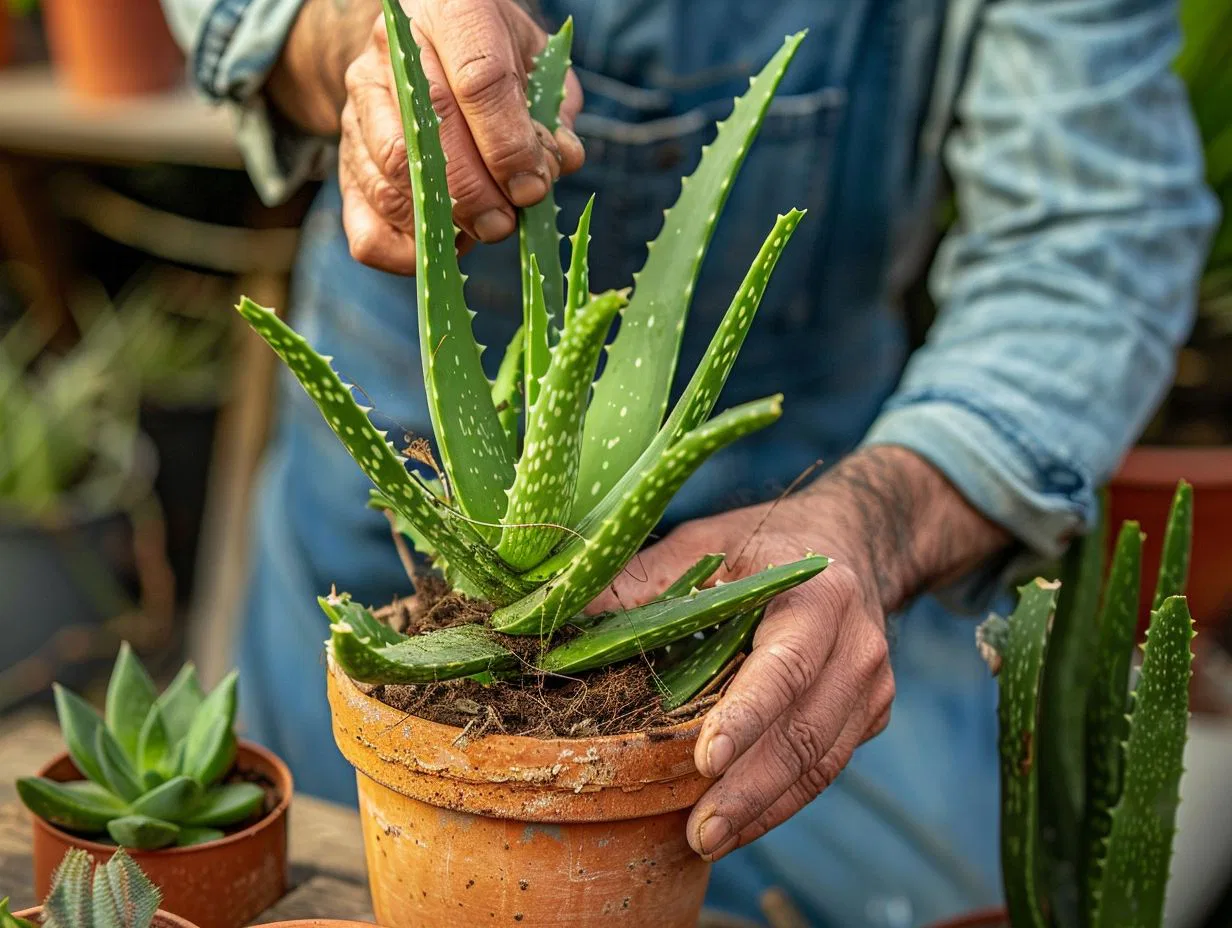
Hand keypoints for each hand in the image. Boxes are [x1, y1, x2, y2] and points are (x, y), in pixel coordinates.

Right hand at [338, 0, 583, 272]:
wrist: (424, 46)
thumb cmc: (493, 58)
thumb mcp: (535, 66)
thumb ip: (551, 114)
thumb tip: (558, 163)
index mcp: (451, 11)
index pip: (478, 81)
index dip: (508, 146)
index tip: (531, 188)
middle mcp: (393, 52)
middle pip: (427, 134)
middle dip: (474, 193)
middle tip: (505, 224)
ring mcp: (360, 103)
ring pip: (390, 176)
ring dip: (442, 221)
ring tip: (482, 229)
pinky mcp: (344, 156)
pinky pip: (363, 223)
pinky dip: (403, 251)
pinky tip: (443, 246)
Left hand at [589, 446, 1009, 859]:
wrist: (852, 541)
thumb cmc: (765, 542)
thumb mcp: (708, 542)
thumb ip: (646, 577)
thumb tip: (567, 615)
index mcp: (819, 597)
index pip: (784, 666)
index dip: (747, 716)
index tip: (706, 760)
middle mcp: (857, 647)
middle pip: (805, 731)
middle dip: (751, 787)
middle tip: (698, 831)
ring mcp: (869, 687)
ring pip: (820, 763)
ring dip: (764, 808)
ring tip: (707, 840)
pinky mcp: (867, 716)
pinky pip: (825, 769)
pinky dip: (781, 804)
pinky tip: (737, 826)